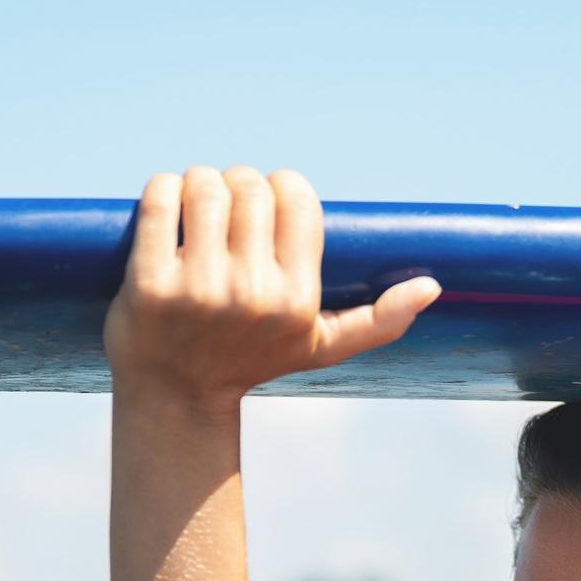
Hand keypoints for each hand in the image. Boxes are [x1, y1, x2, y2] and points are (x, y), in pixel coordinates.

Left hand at [102, 165, 442, 404]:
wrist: (175, 396)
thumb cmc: (253, 360)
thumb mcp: (318, 348)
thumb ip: (378, 321)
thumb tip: (432, 288)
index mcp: (296, 300)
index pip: (295, 196)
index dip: (281, 189)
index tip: (267, 209)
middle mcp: (251, 295)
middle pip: (249, 185)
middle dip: (238, 184)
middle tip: (228, 208)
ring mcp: (197, 290)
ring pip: (203, 185)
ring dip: (199, 183)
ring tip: (197, 207)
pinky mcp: (149, 284)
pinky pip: (160, 200)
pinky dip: (162, 191)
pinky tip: (168, 208)